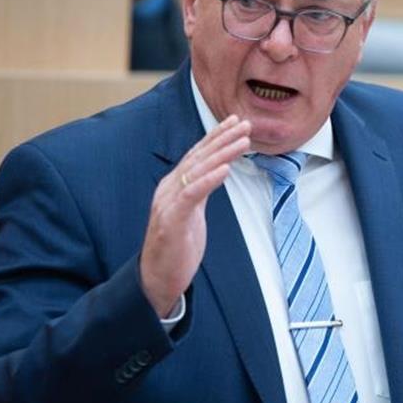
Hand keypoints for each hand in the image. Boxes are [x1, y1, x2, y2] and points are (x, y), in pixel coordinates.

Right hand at [139, 116, 250, 316]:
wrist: (157, 279)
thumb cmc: (176, 247)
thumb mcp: (192, 214)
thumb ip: (200, 192)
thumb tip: (217, 172)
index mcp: (174, 186)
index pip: (198, 155)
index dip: (216, 137)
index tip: (236, 123)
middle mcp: (169, 189)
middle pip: (199, 157)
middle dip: (222, 138)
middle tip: (244, 123)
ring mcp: (168, 203)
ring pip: (197, 171)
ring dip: (222, 154)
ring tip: (243, 141)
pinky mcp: (171, 220)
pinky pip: (192, 194)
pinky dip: (209, 180)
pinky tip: (226, 169)